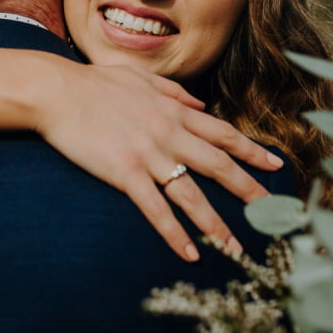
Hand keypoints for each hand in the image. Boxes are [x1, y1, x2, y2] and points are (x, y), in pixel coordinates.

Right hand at [35, 63, 283, 261]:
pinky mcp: (124, 172)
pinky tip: (189, 253)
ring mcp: (148, 155)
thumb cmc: (94, 83)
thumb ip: (174, 92)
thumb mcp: (141, 79)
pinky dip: (174, 233)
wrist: (57, 92)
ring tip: (235, 248)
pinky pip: (155, 209)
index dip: (251, 150)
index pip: (222, 133)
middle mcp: (168, 134)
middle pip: (218, 165)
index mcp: (173, 112)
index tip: (275, 164)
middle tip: (272, 211)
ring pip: (192, 194)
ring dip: (216, 224)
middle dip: (249, 189)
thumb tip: (200, 104)